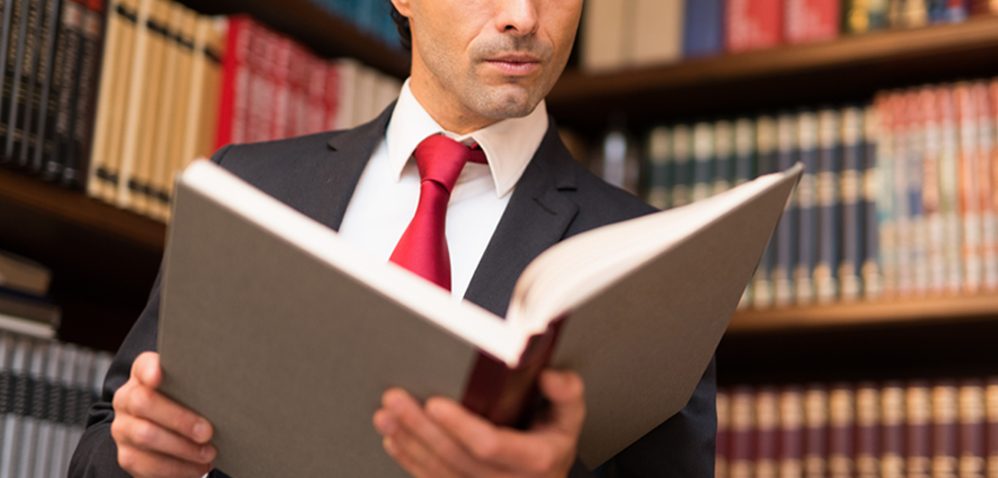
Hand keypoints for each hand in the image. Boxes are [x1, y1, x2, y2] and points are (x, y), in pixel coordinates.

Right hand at [111, 351, 215, 477]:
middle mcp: (127, 399)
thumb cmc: (184, 404)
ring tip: (208, 453)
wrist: (164, 431)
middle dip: (179, 419)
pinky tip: (198, 468)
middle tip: (207, 432)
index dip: (150, 370)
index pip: (143, 366)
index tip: (160, 376)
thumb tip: (229, 381)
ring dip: (182, 448)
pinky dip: (177, 469)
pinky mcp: (127, 456)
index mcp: (142, 376)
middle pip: (144, 403)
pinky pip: (147, 465)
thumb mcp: (190, 390)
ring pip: (146, 436)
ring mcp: (123, 428)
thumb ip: (199, 383)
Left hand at [373, 370, 584, 477]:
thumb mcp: (571, 416)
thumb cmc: (554, 444)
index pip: (490, 445)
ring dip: (408, 442)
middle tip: (396, 401)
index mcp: (536, 460)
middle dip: (420, 428)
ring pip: (438, 472)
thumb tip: (550, 377)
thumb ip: (566, 393)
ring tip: (386, 415)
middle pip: (454, 458)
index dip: (459, 426)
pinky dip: (409, 459)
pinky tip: (394, 439)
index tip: (436, 404)